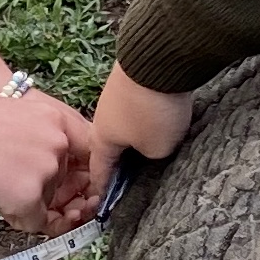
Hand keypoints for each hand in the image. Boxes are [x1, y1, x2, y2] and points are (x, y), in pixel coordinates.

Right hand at [0, 89, 96, 234]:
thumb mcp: (15, 115)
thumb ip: (42, 138)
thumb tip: (55, 170)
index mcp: (58, 119)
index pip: (90, 152)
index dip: (86, 174)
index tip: (80, 187)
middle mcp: (59, 144)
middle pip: (69, 182)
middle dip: (56, 196)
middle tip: (37, 198)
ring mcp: (46, 172)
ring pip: (50, 204)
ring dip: (31, 206)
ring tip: (2, 191)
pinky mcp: (29, 197)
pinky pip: (36, 223)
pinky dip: (19, 219)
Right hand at [90, 66, 193, 205]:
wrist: (158, 57)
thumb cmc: (153, 112)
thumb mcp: (157, 149)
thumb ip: (151, 157)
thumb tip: (150, 147)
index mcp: (102, 140)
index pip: (100, 172)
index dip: (103, 189)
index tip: (104, 202)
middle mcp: (103, 117)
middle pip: (111, 145)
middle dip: (120, 159)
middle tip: (134, 174)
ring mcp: (117, 95)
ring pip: (125, 124)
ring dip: (136, 135)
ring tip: (153, 144)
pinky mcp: (133, 80)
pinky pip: (138, 107)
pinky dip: (146, 116)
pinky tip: (160, 118)